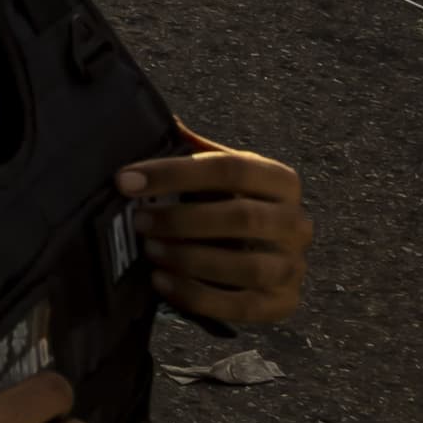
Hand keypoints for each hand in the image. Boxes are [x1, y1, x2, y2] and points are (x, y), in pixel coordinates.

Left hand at [121, 144, 310, 323]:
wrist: (257, 250)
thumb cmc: (222, 200)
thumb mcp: (211, 171)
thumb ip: (185, 147)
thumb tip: (144, 116)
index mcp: (280, 181)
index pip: (230, 168)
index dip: (174, 172)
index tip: (125, 179)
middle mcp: (296, 223)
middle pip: (242, 218)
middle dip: (181, 220)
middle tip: (138, 220)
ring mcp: (294, 266)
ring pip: (248, 266)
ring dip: (191, 259)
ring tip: (150, 251)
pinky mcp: (284, 303)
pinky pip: (243, 306)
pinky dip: (198, 296)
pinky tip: (162, 282)